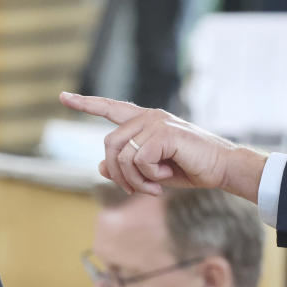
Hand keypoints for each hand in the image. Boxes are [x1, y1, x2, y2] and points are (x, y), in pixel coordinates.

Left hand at [59, 93, 266, 201]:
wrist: (222, 168)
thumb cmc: (191, 168)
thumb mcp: (153, 172)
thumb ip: (126, 168)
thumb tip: (99, 167)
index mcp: (146, 120)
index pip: (111, 108)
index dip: (86, 104)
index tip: (63, 97)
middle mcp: (148, 117)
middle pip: (109, 144)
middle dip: (118, 172)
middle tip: (136, 190)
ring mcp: (156, 122)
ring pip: (122, 155)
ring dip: (134, 180)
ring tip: (154, 187)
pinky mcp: (164, 133)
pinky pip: (139, 160)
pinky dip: (149, 177)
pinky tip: (165, 178)